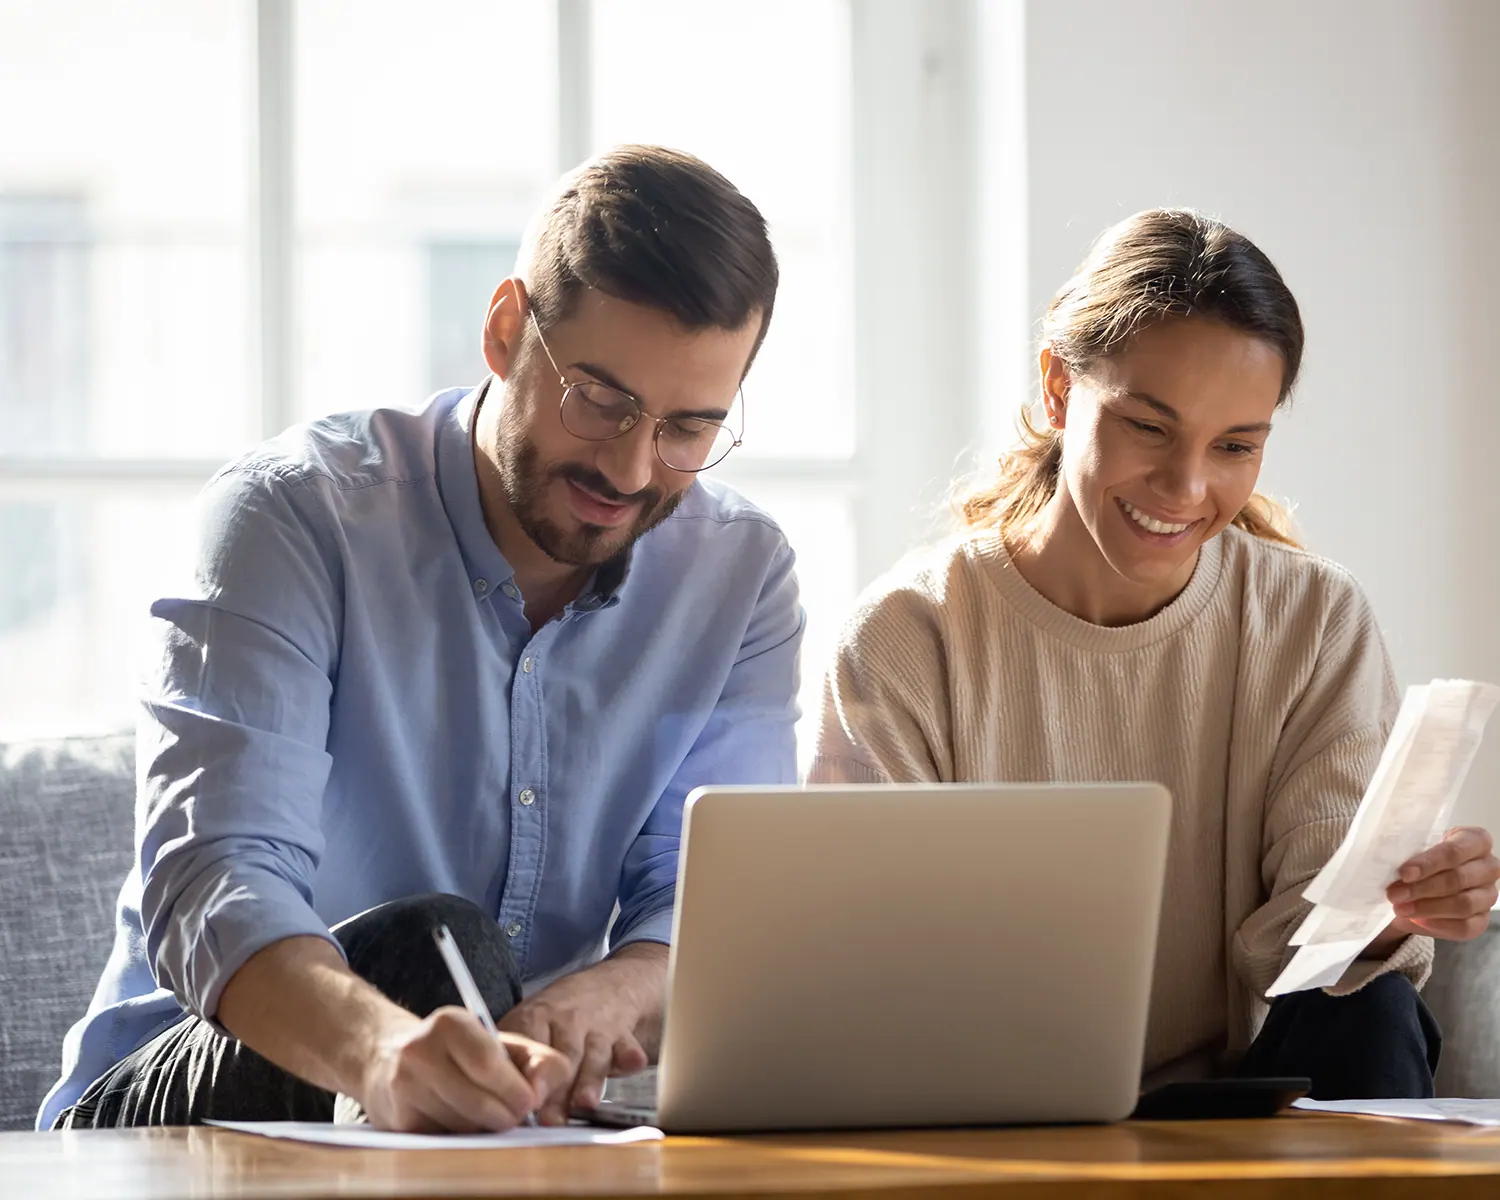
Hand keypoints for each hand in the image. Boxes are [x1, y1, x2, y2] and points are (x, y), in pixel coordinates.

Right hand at [359, 1007, 570, 1131]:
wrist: (387, 1057)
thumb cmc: (456, 1051)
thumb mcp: (497, 1042)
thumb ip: (536, 1059)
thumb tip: (542, 1094)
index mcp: (449, 1024)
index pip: (488, 1064)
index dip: (515, 1089)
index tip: (530, 1102)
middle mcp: (420, 1052)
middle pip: (478, 1102)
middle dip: (506, 1115)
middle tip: (515, 1116)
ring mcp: (404, 1087)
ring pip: (463, 1126)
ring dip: (485, 1128)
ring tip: (486, 1115)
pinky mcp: (398, 1121)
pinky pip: (445, 1139)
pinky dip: (462, 1137)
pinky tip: (461, 1120)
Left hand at [498, 942, 666, 1123]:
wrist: (610, 987)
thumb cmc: (560, 1017)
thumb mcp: (529, 1026)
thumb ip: (514, 1063)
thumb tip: (492, 1107)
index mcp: (534, 1018)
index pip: (525, 1044)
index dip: (523, 1072)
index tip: (520, 1098)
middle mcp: (565, 1021)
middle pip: (560, 1057)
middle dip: (555, 1089)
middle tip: (548, 1118)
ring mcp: (596, 1028)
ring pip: (592, 1056)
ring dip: (588, 1079)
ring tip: (584, 1103)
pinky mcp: (624, 1037)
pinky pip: (628, 1047)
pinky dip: (630, 1056)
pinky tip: (631, 1063)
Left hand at [1385, 826, 1499, 940]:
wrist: (1416, 887)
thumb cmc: (1417, 861)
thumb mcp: (1411, 849)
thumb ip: (1404, 851)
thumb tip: (1383, 860)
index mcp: (1474, 840)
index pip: (1457, 849)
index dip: (1430, 862)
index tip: (1404, 872)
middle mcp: (1488, 867)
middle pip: (1459, 878)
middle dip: (1423, 887)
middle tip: (1394, 893)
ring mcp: (1488, 895)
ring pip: (1463, 904)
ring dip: (1428, 907)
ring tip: (1400, 908)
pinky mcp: (1481, 920)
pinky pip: (1465, 927)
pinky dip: (1437, 925)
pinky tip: (1416, 920)